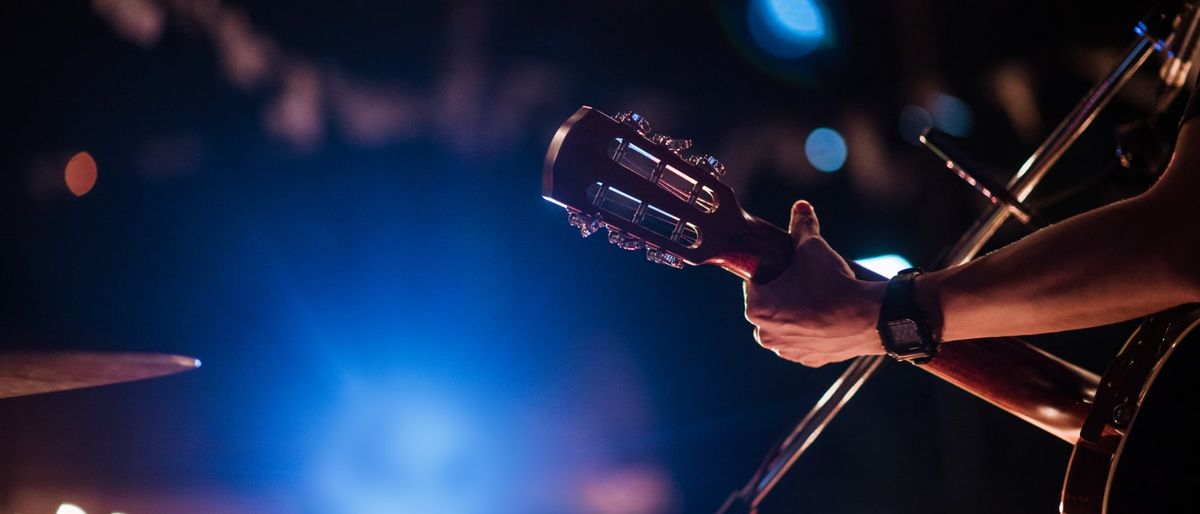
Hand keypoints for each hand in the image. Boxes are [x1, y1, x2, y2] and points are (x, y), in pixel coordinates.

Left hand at [743, 200, 886, 366]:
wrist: (869, 317)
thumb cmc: (834, 283)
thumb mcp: (813, 247)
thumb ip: (802, 226)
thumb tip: (801, 207)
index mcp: (757, 308)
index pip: (754, 282)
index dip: (770, 271)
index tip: (786, 266)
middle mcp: (766, 334)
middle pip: (768, 305)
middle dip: (782, 293)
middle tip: (803, 281)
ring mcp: (787, 351)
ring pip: (785, 326)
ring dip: (795, 314)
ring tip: (815, 299)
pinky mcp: (809, 360)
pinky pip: (803, 342)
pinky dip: (811, 331)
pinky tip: (824, 318)